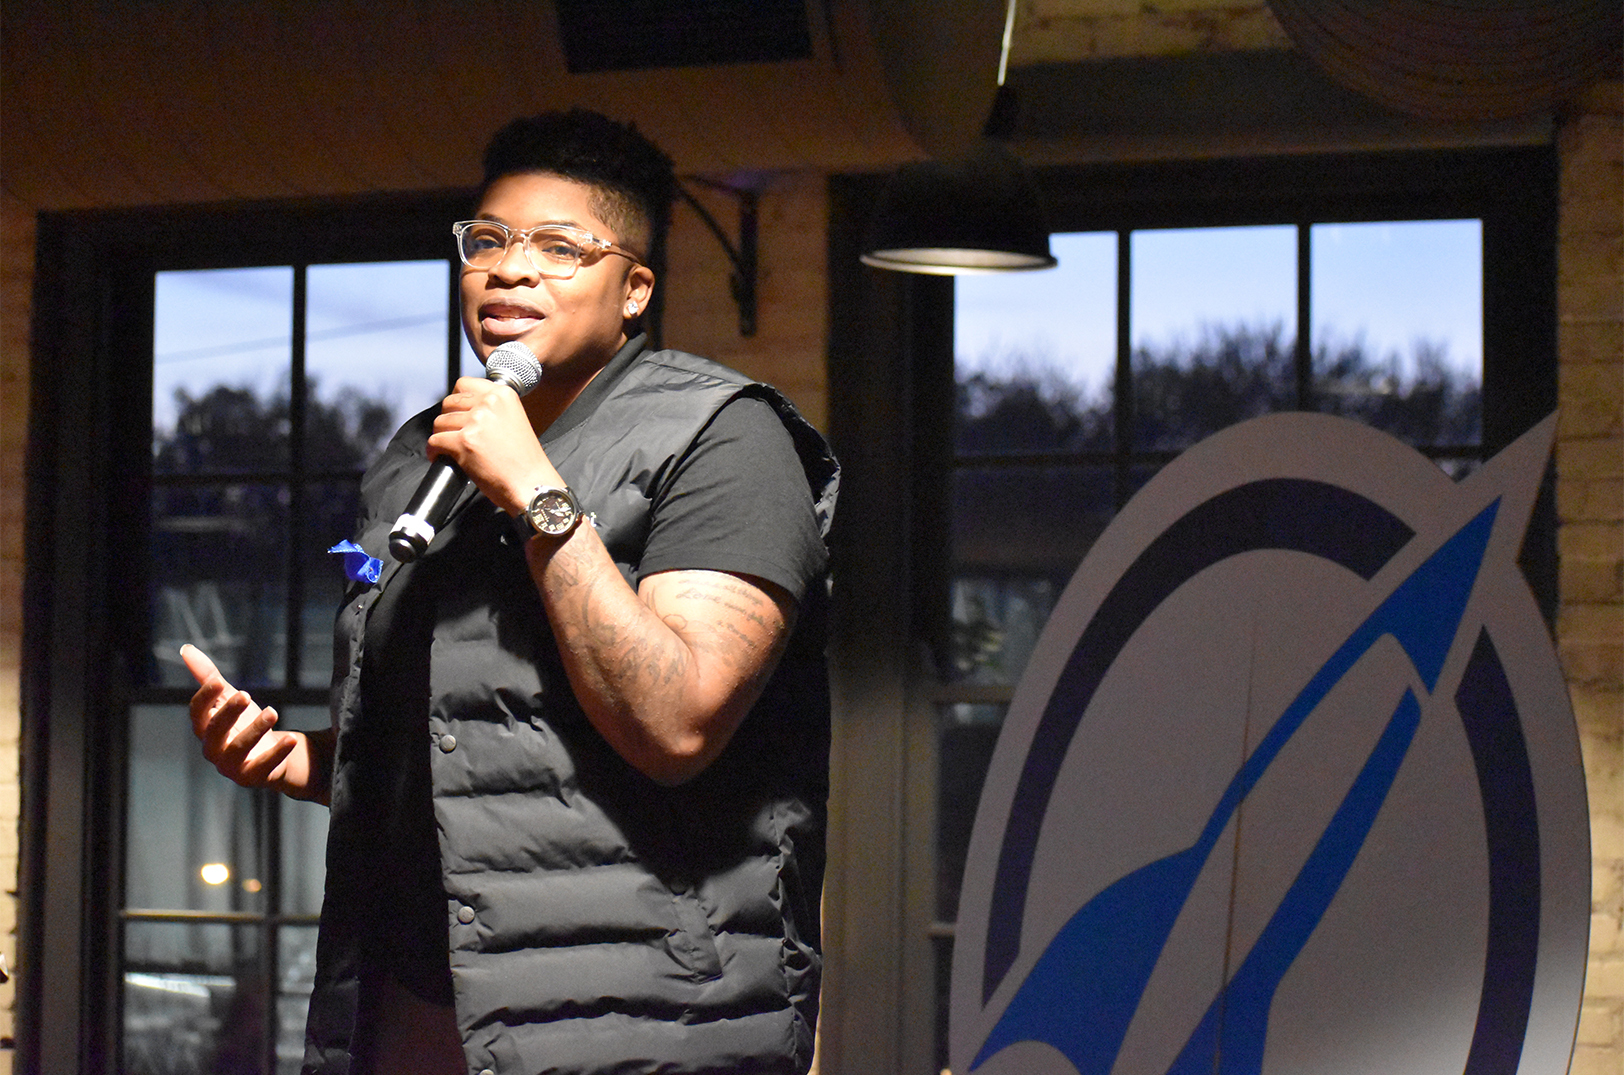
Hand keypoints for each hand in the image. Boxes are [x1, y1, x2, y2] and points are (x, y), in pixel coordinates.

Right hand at [181, 644, 299, 791]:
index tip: (218, 681)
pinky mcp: (254, 777)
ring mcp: (232, 766)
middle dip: (228, 713)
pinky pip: (265, 766)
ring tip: (273, 711)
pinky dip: (278, 753)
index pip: (197, 714)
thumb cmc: (244, 724)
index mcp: (205, 729)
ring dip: (255, 730)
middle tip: (245, 694)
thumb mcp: (229, 698)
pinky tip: (292, 738)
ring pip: (238, 749)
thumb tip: (186, 649)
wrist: (272, 755)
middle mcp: (213, 750)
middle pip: (215, 731)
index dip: (205, 698)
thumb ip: (208, 677)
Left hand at [427, 377, 552, 513]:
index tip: (458, 412)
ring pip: (439, 423)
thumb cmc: (525, 461)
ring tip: (451, 449)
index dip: (457, 399)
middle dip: (448, 420)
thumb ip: (493, 409)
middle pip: (448, 403)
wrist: (532, 484)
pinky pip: (435, 441)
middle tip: (455, 434)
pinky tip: (442, 458)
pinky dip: (434, 452)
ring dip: (441, 437)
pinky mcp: (464, 442)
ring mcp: (476, 422)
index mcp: (503, 395)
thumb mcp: (515, 420)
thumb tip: (465, 410)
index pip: (464, 384)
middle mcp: (489, 404)